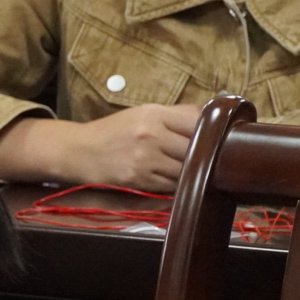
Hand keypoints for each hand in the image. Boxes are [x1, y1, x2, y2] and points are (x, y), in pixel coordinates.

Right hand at [0, 103, 201, 191]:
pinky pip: (171, 186)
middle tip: (215, 161)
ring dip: (193, 174)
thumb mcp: (141, 114)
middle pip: (196, 148)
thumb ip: (176, 114)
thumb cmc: (112, 132)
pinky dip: (177, 186)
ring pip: (186, 170)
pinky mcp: (138, 179)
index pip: (198, 121)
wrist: (78, 151)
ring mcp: (144, 158)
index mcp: (153, 114)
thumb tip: (214, 114)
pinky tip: (176, 182)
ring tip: (195, 173)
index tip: (221, 139)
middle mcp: (150, 134)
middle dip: (207, 156)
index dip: (213, 132)